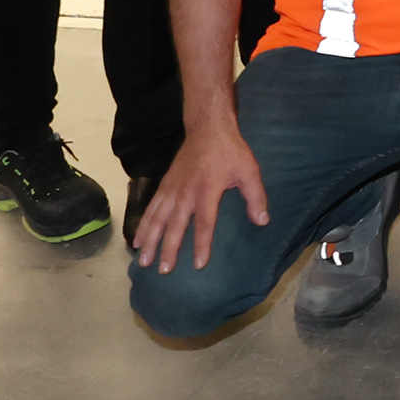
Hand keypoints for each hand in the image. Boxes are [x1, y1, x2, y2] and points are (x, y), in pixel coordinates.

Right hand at [131, 124, 265, 273]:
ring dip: (150, 240)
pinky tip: (137, 239)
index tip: (198, 265)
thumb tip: (263, 221)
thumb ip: (256, 197)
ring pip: (157, 218)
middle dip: (169, 249)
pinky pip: (151, 207)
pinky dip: (143, 224)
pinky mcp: (165, 184)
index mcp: (207, 191)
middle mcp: (186, 192)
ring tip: (143, 261)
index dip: (202, 244)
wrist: (208, 128)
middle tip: (164, 271)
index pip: (205, 223)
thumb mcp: (249, 171)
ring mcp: (173, 188)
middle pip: (175, 225)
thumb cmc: (230, 151)